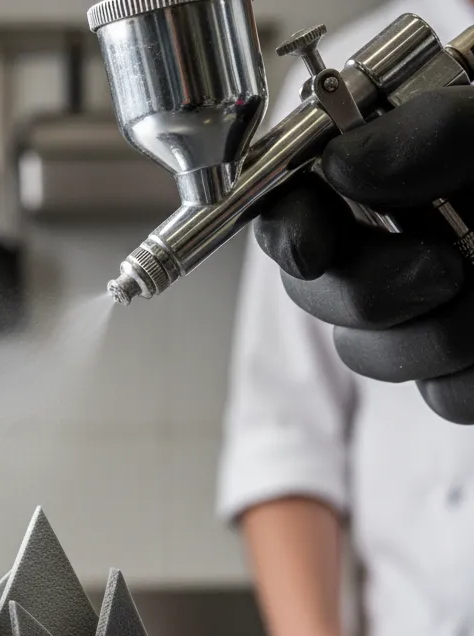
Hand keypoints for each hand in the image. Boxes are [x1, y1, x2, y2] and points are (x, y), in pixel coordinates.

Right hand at [255, 88, 473, 422]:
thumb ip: (434, 134)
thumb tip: (347, 162)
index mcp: (392, 170)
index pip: (291, 200)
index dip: (284, 227)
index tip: (309, 241)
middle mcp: (396, 237)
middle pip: (315, 290)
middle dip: (367, 294)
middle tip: (443, 270)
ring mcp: (426, 306)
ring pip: (369, 354)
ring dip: (433, 339)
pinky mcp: (459, 364)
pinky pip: (442, 397)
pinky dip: (469, 380)